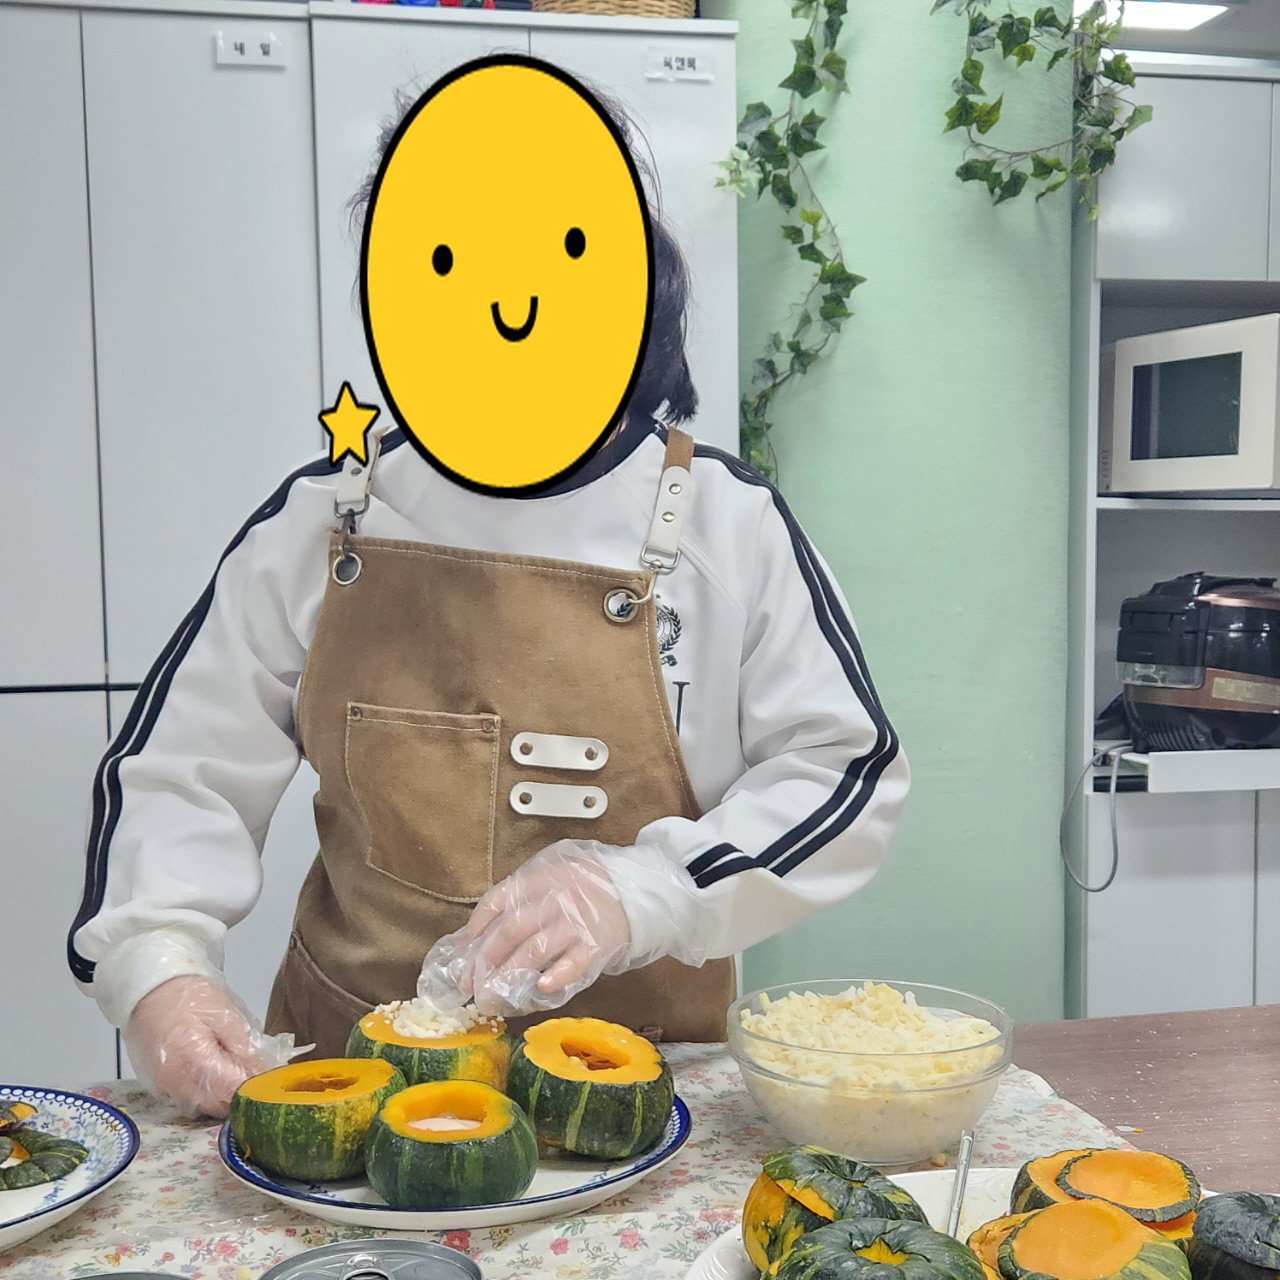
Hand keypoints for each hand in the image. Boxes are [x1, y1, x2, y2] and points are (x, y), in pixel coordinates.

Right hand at [123, 975, 269, 1117]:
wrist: (150, 989)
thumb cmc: (190, 996)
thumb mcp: (225, 1014)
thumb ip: (243, 1047)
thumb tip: (261, 1072)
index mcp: (193, 1058)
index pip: (230, 1090)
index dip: (252, 1088)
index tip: (266, 1080)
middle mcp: (174, 1080)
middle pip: (216, 1104)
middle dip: (238, 1094)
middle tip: (252, 1074)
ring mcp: (163, 1086)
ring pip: (202, 1106)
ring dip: (221, 1096)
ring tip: (233, 1072)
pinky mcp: (157, 1086)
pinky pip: (186, 1100)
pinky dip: (204, 1093)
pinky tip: (213, 1074)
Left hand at [418, 840, 631, 1016]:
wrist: (634, 889)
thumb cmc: (585, 888)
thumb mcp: (549, 879)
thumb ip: (516, 902)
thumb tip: (471, 938)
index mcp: (538, 880)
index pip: (497, 902)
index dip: (474, 931)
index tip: (461, 959)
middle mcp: (553, 899)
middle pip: (510, 930)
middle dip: (485, 961)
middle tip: (471, 988)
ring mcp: (575, 922)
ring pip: (535, 950)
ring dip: (509, 976)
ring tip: (493, 997)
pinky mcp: (596, 944)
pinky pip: (573, 963)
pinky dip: (556, 975)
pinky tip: (540, 987)